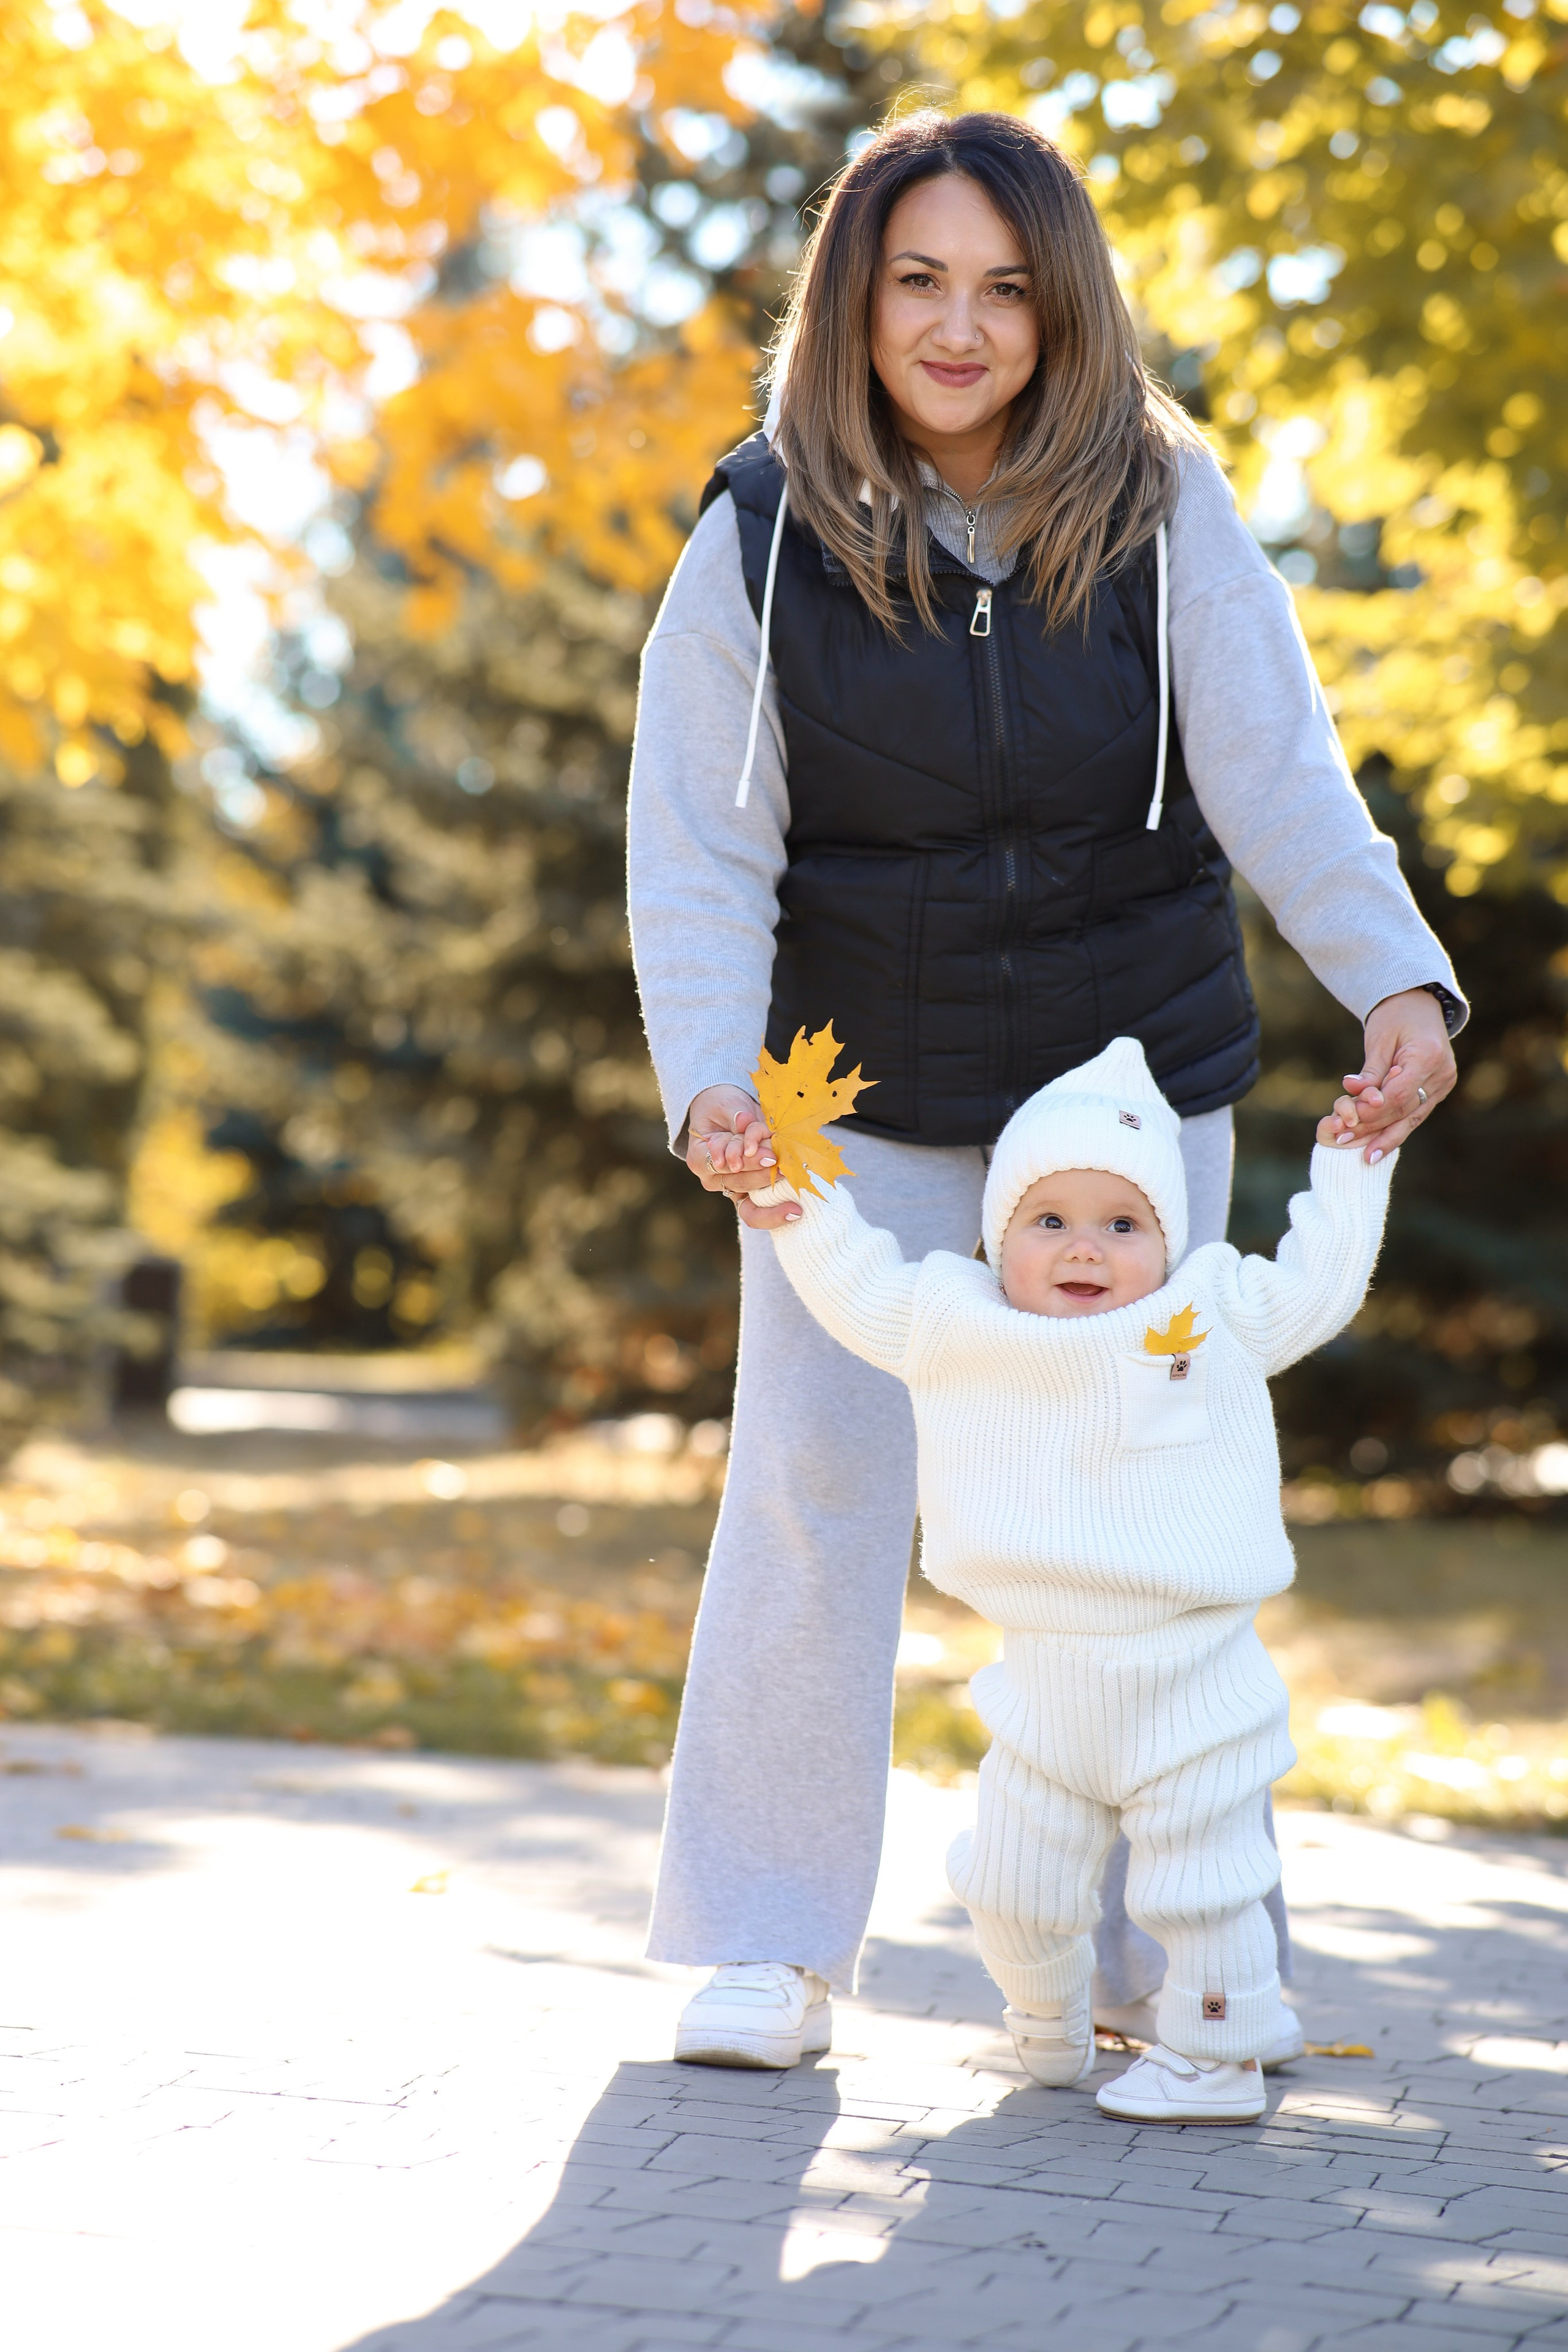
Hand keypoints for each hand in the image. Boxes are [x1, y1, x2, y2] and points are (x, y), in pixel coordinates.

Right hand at [684, 1085, 800, 1227]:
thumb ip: (736, 1115)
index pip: (716, 1162)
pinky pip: (758, 1213)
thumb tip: (745, 1121)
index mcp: (699, 1157)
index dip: (738, 1157)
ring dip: (772, 1193)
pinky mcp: (748, 1194)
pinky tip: (794, 1212)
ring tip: (791, 1190)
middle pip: (737, 1182)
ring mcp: (731, 1189)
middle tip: (782, 1164)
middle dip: (761, 1173)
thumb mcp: (727, 1105)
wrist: (727, 1116)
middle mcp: (713, 1178)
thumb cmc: (723, 1108)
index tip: (760, 1153)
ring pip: (748, 1203)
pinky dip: (775, 1213)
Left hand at [1319, 988, 1455, 1161]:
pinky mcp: (1438, 1091)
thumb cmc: (1395, 1016)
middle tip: (1343, 1142)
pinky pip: (1414, 1114)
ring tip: (1362, 1156)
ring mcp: (1443, 1085)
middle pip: (1404, 1110)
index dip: (1374, 1111)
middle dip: (1373, 1128)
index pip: (1399, 1094)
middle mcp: (1442, 1074)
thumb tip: (1352, 1092)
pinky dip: (1395, 1129)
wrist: (1418, 1004)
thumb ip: (1370, 1070)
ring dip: (1384, 1137)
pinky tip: (1377, 1147)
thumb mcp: (1379, 1038)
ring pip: (1412, 1118)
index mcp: (1429, 1056)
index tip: (1348, 1123)